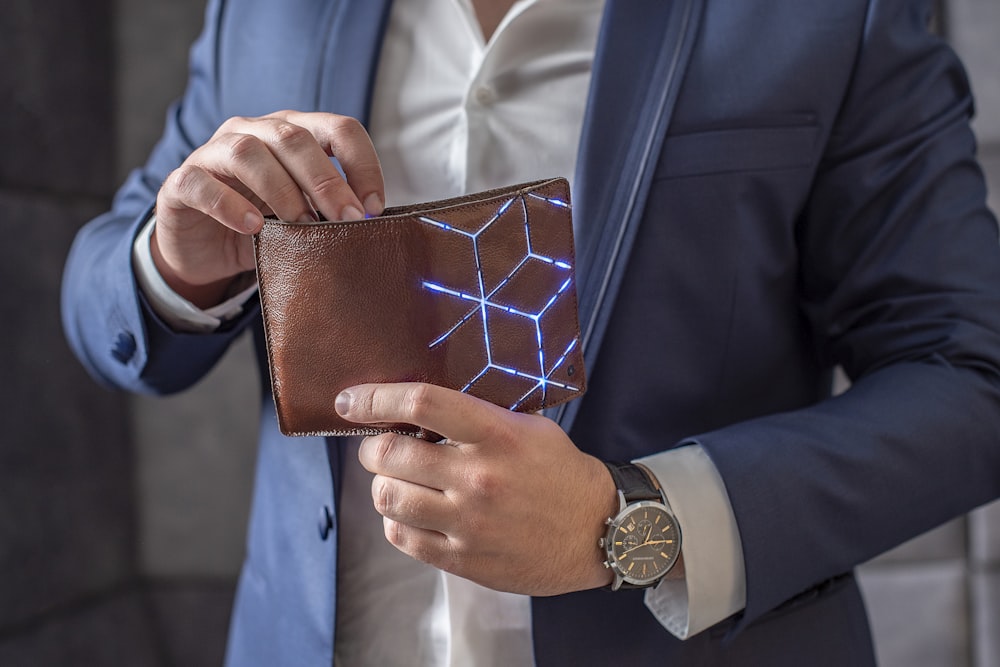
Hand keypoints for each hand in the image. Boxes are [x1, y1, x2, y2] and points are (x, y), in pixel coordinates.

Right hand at [153, 110, 383, 306]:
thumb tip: (374, 225)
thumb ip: (331, 212)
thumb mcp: (304, 217)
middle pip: (294, 138)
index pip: (337, 128)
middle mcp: (254, 132)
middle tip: (347, 220)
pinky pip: (202, 184)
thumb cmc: (262, 226)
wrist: (203, 249)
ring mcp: (213, 153)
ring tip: (303, 225)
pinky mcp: (181, 183)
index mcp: (292, 133)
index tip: (374, 207)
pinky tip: (254, 227)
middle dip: (327, 181)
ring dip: (282, 190)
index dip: (362, 164)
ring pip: (248, 153)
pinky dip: (229, 205)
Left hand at [335, 382, 618, 595]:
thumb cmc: (560, 472)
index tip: (349, 400)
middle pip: (391, 454)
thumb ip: (480, 415)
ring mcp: (469, 522)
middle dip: (373, 447)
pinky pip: (403, 537)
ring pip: (388, 498)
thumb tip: (422, 405)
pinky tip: (412, 512)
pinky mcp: (464, 558)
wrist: (598, 531)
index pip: (421, 404)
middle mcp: (478, 477)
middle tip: (379, 447)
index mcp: (496, 435)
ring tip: (397, 481)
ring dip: (383, 485)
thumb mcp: (529, 428)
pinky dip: (395, 521)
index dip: (375, 398)